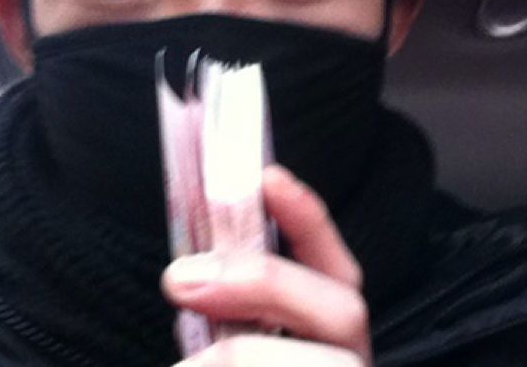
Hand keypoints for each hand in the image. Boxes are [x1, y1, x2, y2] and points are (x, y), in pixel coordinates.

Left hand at [161, 165, 371, 365]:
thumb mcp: (232, 337)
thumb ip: (228, 307)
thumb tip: (189, 268)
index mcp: (324, 336)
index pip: (336, 269)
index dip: (309, 220)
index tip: (267, 178)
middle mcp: (344, 363)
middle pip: (346, 313)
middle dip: (266, 282)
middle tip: (180, 276)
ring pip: (325, 365)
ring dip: (242, 355)